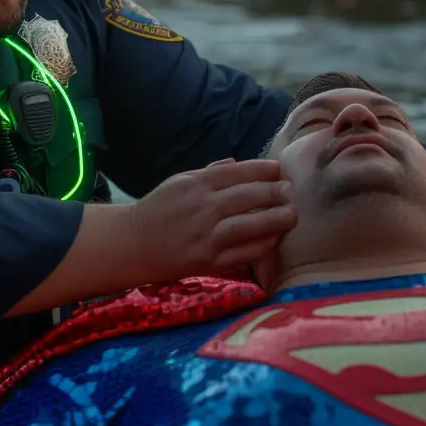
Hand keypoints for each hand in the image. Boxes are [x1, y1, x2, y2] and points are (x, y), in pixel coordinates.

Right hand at [132, 158, 296, 277]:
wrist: (134, 244)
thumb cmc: (160, 210)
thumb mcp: (179, 182)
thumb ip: (210, 173)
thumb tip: (238, 163)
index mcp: (196, 185)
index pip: (236, 172)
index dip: (262, 170)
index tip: (281, 170)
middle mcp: (202, 208)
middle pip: (245, 197)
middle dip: (273, 192)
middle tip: (292, 191)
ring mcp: (205, 236)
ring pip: (245, 226)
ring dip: (273, 220)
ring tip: (292, 215)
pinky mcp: (208, 261)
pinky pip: (241, 254)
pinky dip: (260, 246)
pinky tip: (274, 239)